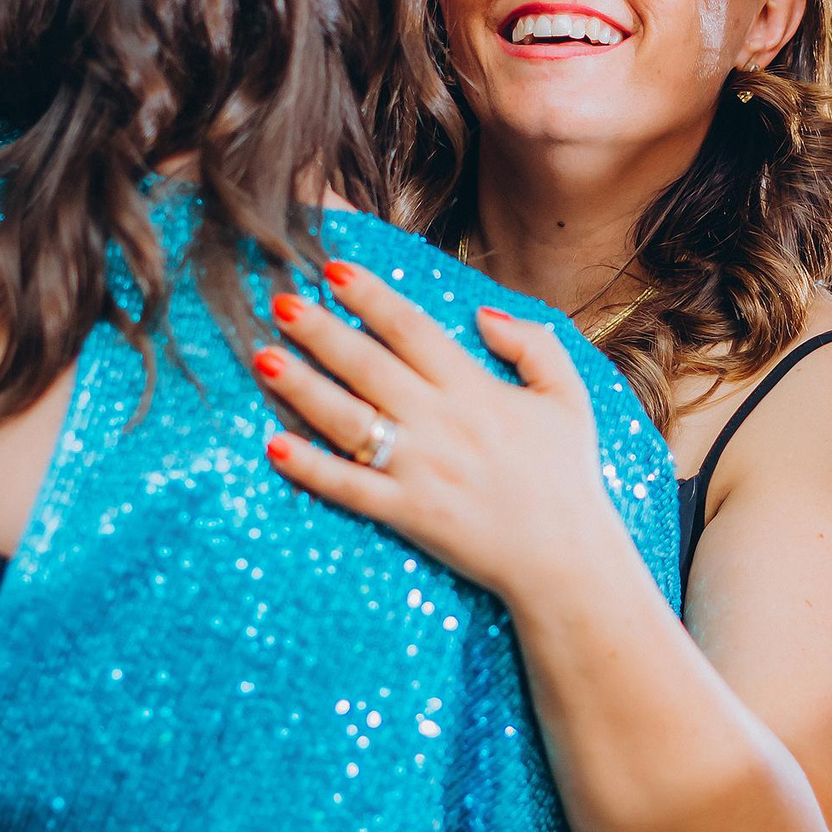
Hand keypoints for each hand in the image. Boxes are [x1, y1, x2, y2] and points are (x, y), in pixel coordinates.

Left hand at [257, 260, 621, 599]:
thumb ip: (534, 344)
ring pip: (348, 420)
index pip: (411, 330)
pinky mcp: (407, 513)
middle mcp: (440, 422)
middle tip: (279, 303)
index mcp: (474, 389)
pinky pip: (349, 487)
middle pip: (368, 366)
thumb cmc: (567, 476)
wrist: (567, 560)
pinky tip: (273, 446)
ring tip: (263, 359)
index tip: (334, 271)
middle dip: (321, 331)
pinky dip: (310, 468)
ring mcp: (419, 469)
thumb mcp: (568, 397)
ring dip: (302, 388)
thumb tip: (483, 314)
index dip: (370, 297)